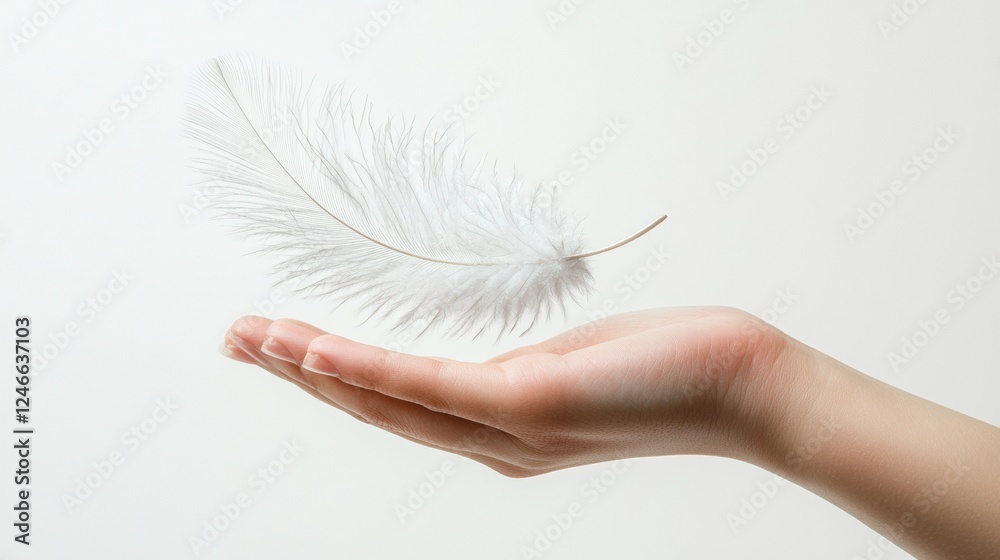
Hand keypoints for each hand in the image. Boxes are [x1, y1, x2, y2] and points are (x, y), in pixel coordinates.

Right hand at [219, 307, 792, 476]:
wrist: (743, 388)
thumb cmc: (664, 369)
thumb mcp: (575, 365)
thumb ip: (520, 370)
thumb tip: (488, 363)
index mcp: (499, 428)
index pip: (397, 404)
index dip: (330, 380)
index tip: (279, 345)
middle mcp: (494, 442)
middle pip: (376, 409)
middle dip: (299, 376)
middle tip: (235, 341)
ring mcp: (508, 430)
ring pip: (389, 402)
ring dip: (314, 371)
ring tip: (254, 339)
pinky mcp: (530, 406)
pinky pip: (431, 388)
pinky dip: (367, 371)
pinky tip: (319, 351)